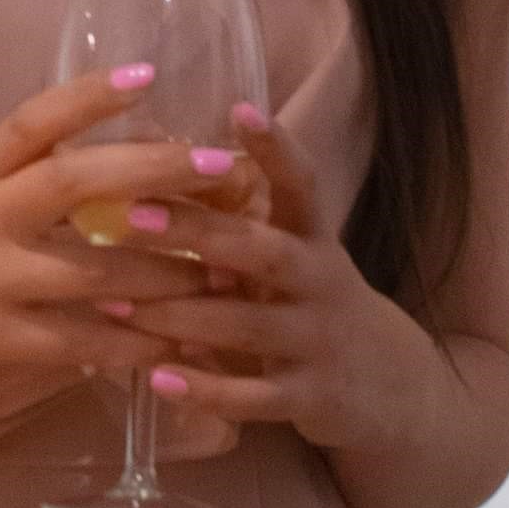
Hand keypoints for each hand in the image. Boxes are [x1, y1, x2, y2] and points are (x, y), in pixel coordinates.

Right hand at [0, 68, 244, 408]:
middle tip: (223, 167)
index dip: (90, 95)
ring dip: (164, 273)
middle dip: (156, 169)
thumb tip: (117, 183)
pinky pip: (72, 340)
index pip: (33, 120)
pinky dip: (125, 344)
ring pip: (90, 267)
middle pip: (76, 178)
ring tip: (225, 273)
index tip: (149, 74)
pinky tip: (167, 348)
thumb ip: (22, 196)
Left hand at [115, 102, 447, 459]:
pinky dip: (206, 390)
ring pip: (248, 325)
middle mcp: (321, 283)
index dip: (277, 148)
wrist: (394, 388)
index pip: (303, 185)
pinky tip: (156, 379)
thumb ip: (241, 228)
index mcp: (315, 239)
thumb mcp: (294, 260)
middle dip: (199, 233)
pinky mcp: (311, 398)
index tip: (240, 109)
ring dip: (179, 315)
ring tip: (114, 305)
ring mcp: (318, 342)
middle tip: (133, 215)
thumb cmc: (313, 307)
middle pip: (264, 251)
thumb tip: (150, 173)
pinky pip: (254, 397)